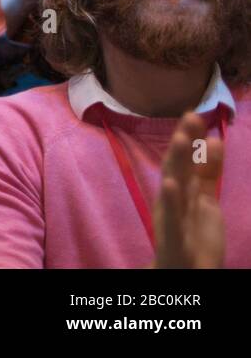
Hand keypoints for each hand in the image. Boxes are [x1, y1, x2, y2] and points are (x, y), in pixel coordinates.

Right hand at [153, 112, 224, 267]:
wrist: (183, 273)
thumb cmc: (192, 235)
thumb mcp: (205, 200)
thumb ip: (208, 172)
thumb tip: (215, 139)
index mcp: (181, 191)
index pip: (186, 160)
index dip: (191, 138)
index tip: (196, 113)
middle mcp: (172, 200)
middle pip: (177, 167)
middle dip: (184, 143)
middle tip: (190, 116)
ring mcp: (170, 218)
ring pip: (173, 186)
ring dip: (177, 162)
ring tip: (183, 139)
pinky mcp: (173, 239)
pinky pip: (170, 219)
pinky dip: (170, 202)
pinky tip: (171, 184)